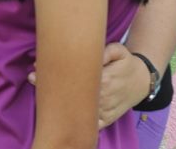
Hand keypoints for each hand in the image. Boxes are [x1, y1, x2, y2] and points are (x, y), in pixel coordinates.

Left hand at [25, 42, 146, 128]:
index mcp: (106, 79)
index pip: (78, 78)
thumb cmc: (126, 63)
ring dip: (60, 104)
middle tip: (33, 77)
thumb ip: (105, 51)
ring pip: (80, 111)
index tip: (40, 66)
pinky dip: (76, 122)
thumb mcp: (119, 51)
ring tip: (40, 93)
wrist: (142, 82)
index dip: (59, 74)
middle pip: (75, 95)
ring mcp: (106, 111)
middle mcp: (105, 97)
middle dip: (54, 86)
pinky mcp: (107, 119)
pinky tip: (58, 115)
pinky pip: (90, 125)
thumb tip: (90, 53)